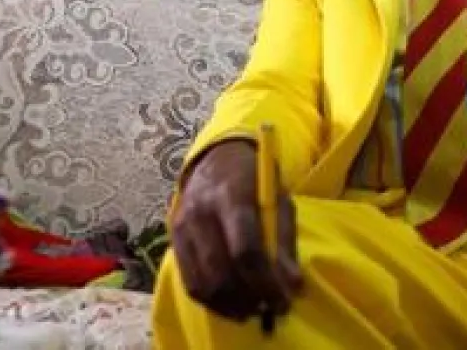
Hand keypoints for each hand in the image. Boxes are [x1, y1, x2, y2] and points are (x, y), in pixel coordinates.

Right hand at [170, 138, 301, 321]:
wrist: (216, 158)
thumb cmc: (254, 179)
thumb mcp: (278, 199)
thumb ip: (284, 242)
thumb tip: (292, 287)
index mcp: (232, 196)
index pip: (246, 250)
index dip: (265, 283)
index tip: (283, 302)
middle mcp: (201, 212)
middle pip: (221, 272)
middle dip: (248, 298)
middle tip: (269, 309)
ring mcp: (182, 226)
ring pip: (202, 283)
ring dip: (230, 305)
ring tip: (252, 309)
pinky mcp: (173, 239)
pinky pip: (190, 282)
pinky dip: (212, 300)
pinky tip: (232, 302)